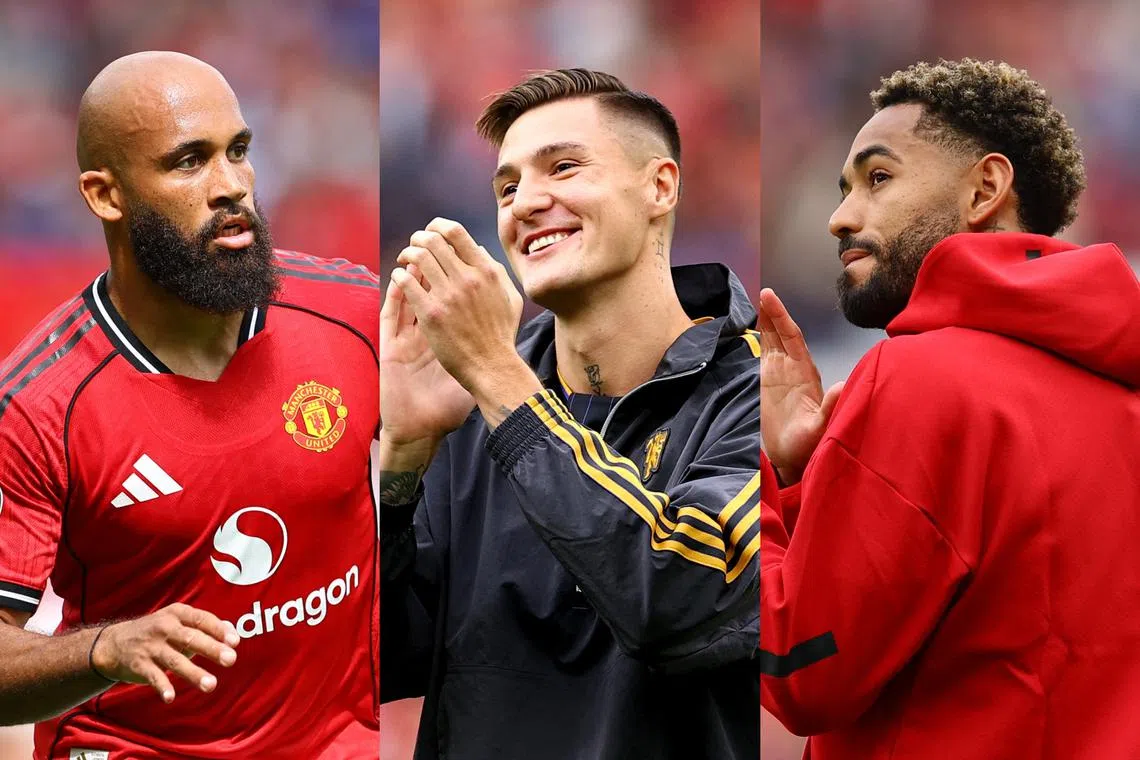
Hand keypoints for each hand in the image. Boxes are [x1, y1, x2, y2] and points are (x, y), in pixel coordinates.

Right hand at [91, 603, 238, 703]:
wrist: (114, 643)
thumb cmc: (158, 632)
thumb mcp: (179, 622)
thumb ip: (207, 627)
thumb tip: (233, 633)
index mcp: (178, 614)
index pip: (202, 619)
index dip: (219, 630)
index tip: (235, 642)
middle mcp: (164, 627)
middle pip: (191, 638)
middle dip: (212, 649)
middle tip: (231, 660)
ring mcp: (151, 647)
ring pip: (175, 660)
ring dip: (193, 673)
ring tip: (211, 685)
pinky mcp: (139, 665)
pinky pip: (153, 676)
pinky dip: (162, 686)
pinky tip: (170, 697)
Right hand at [380, 260, 475, 444]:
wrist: (423, 427)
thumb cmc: (448, 403)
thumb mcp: (470, 371)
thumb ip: (482, 350)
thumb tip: (504, 323)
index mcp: (439, 335)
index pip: (447, 296)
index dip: (454, 275)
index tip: (466, 260)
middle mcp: (420, 332)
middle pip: (425, 288)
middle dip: (431, 264)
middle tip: (441, 250)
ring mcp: (404, 338)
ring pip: (405, 294)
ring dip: (412, 273)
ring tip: (422, 257)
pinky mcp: (390, 346)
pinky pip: (391, 314)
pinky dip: (396, 294)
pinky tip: (403, 279)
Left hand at [391, 218, 524, 395]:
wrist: (492, 367)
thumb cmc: (501, 335)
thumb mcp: (510, 298)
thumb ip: (496, 271)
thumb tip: (478, 250)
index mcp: (486, 271)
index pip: (456, 232)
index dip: (438, 225)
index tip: (431, 231)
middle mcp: (467, 278)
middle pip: (432, 240)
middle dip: (418, 238)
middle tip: (413, 246)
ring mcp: (448, 295)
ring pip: (417, 257)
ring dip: (406, 254)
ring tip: (404, 261)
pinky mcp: (431, 313)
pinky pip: (406, 283)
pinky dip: (399, 275)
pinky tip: (398, 278)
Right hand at [758, 288, 844, 484]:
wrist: (793, 458)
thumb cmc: (808, 445)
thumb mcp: (820, 428)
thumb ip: (829, 408)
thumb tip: (840, 386)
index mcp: (805, 373)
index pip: (793, 336)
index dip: (782, 317)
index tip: (770, 298)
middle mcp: (793, 368)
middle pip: (782, 333)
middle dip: (773, 312)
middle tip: (763, 292)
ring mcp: (781, 374)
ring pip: (772, 340)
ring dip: (766, 321)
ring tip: (759, 301)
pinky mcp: (768, 381)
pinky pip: (763, 353)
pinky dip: (759, 338)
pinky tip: (754, 326)